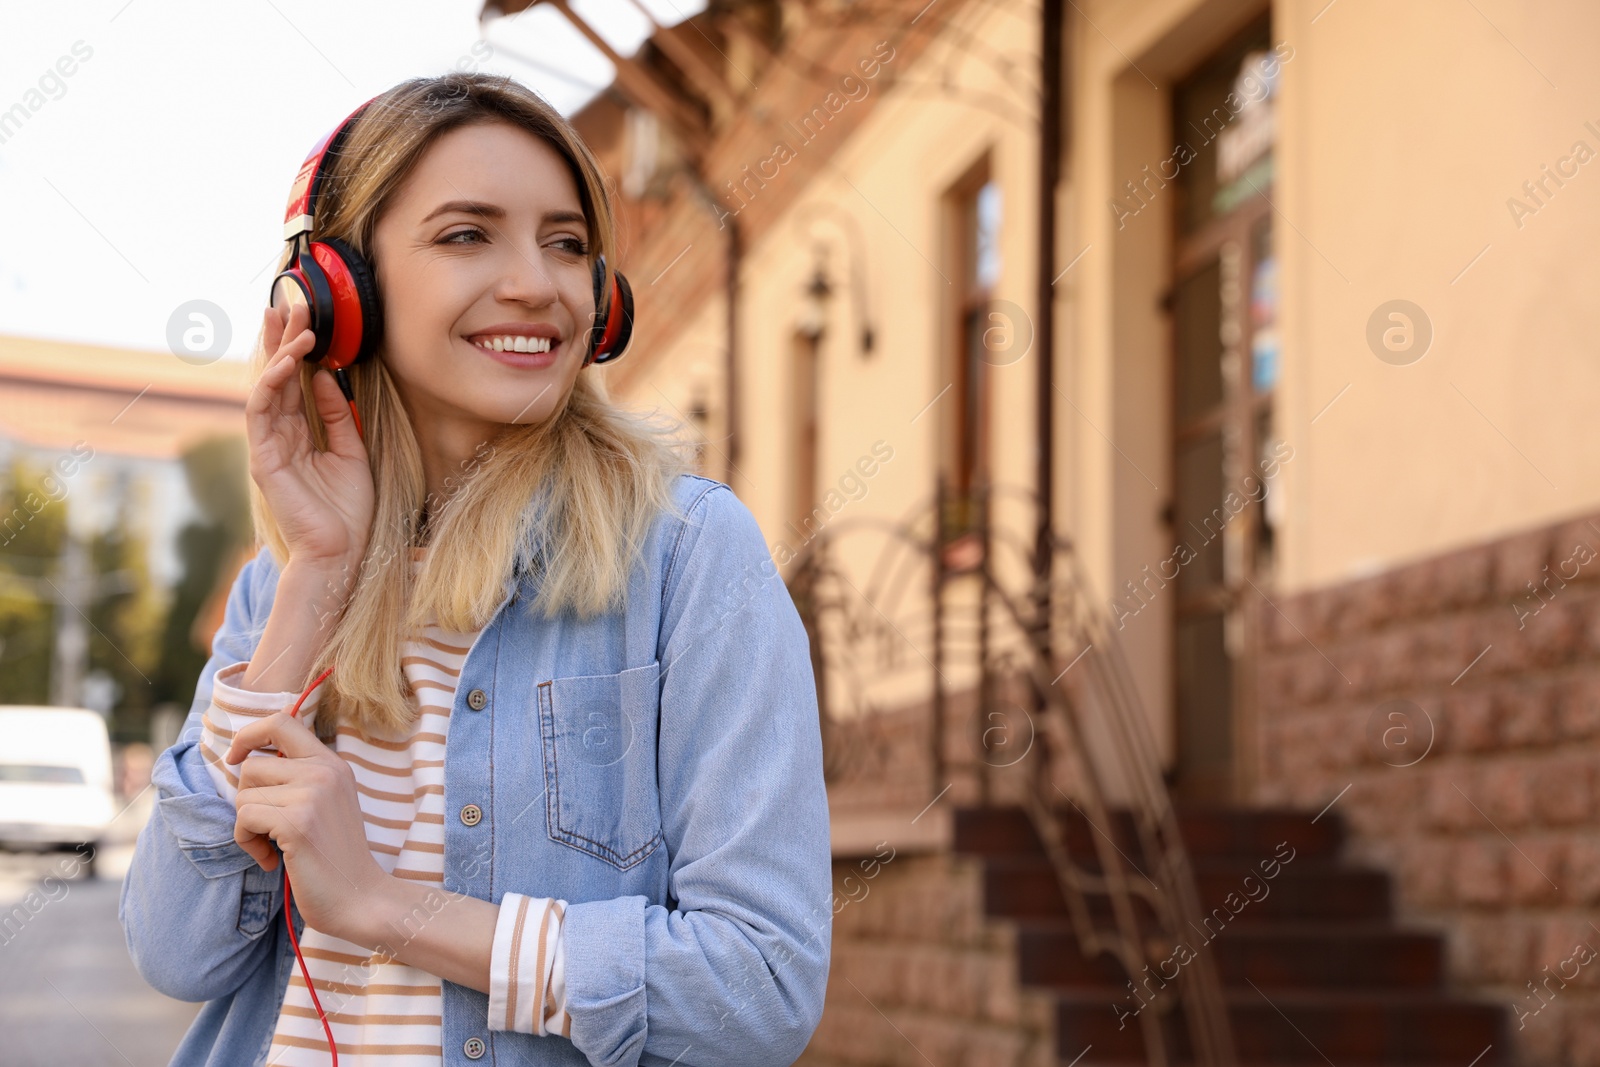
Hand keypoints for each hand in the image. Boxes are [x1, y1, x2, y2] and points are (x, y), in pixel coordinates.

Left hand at [226, 710, 388, 941]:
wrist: (359, 896)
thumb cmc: (335, 856)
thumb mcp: (326, 802)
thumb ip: (299, 777)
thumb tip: (247, 761)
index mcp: (332, 763)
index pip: (281, 721)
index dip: (248, 735)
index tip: (236, 758)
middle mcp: (324, 771)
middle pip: (252, 765)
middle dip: (247, 800)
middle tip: (266, 829)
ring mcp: (313, 794)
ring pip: (244, 795)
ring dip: (246, 827)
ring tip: (271, 846)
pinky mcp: (297, 822)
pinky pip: (245, 819)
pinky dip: (247, 843)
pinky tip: (272, 860)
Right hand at [247, 301, 374, 579]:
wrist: (342, 551)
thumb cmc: (348, 508)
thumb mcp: (351, 451)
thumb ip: (337, 415)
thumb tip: (325, 376)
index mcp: (300, 433)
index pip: (295, 382)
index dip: (298, 350)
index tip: (307, 318)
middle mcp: (280, 435)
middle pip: (278, 377)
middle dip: (283, 340)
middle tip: (291, 303)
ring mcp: (269, 445)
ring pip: (268, 388)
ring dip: (278, 353)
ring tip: (293, 323)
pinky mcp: (263, 458)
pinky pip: (262, 412)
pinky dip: (272, 385)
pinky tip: (285, 364)